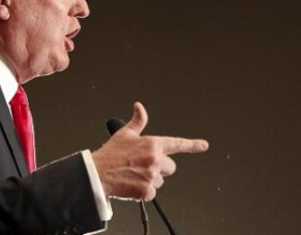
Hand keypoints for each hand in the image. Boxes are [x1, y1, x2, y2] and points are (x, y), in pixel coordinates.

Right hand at [92, 102, 208, 200]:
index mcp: (152, 144)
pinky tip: (132, 184)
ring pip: (160, 182)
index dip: (192, 144)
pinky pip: (152, 194)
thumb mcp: (124, 134)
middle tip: (143, 166)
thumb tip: (139, 107)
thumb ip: (138, 121)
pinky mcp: (146, 190)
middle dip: (160, 168)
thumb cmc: (110, 154)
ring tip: (134, 175)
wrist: (97, 173)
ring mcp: (151, 175)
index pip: (177, 143)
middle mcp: (154, 159)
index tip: (203, 145)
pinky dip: (143, 192)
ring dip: (150, 180)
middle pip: (171, 167)